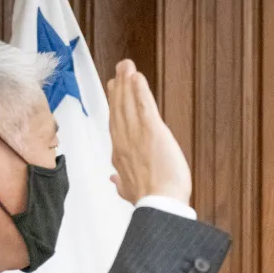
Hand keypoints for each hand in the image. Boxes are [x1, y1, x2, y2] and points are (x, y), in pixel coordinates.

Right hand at [107, 60, 191, 204]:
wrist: (159, 205)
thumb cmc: (149, 201)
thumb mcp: (130, 192)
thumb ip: (121, 183)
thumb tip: (114, 180)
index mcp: (121, 155)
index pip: (116, 125)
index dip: (115, 107)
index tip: (114, 92)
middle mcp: (125, 142)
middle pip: (119, 110)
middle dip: (119, 88)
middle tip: (119, 71)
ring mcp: (137, 135)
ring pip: (129, 104)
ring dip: (128, 83)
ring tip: (127, 66)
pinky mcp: (153, 132)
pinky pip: (144, 106)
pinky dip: (140, 91)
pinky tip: (137, 77)